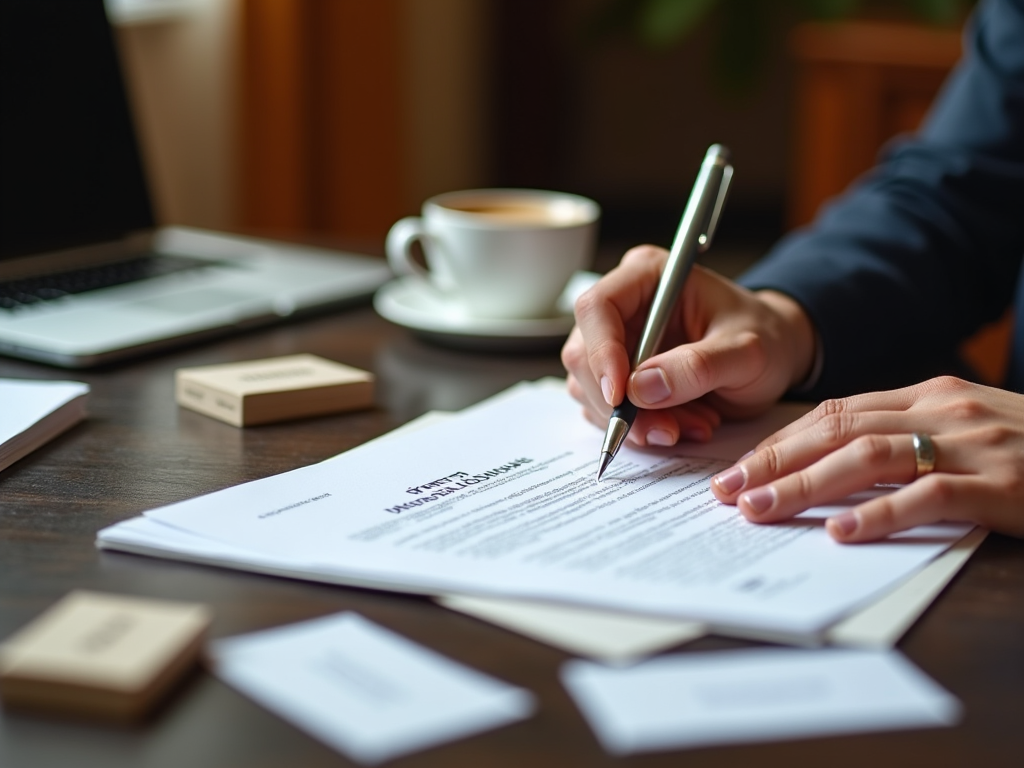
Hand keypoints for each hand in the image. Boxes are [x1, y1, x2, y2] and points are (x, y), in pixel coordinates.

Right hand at [561, 245, 815, 445]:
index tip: (620, 396)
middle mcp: (624, 307)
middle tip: (668, 429)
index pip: (597, 307)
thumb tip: (641, 388)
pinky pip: (607, 411)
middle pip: (584, 355)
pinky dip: (642, 428)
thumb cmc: (766, 339)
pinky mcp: (620, 377)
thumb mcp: (746, 353)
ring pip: (591, 390)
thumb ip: (698, 367)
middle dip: (621, 402)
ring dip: (637, 421)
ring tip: (693, 423)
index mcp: (647, 276)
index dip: (600, 352)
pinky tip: (684, 424)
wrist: (775, 358)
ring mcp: (617, 343)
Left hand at [711, 376, 1023, 540]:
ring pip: (870, 457)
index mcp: (928, 394)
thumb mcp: (963, 428)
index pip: (835, 411)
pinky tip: (842, 532)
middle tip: (728, 491)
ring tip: (761, 509)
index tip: (740, 466)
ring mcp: (973, 444)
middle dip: (775, 460)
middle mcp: (943, 410)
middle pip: (838, 429)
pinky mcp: (1003, 484)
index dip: (781, 440)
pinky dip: (881, 514)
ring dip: (807, 485)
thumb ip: (904, 436)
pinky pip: (930, 496)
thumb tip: (829, 464)